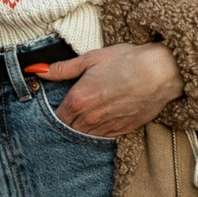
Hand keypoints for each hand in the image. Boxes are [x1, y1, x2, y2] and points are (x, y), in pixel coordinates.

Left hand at [33, 42, 182, 137]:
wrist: (160, 72)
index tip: (52, 110)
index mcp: (78, 100)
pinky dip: (97, 132)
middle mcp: (89, 118)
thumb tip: (37, 70)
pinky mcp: (122, 131)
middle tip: (66, 116)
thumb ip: (63, 68)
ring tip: (83, 119)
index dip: (52, 115)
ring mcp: (106, 127)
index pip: (55, 118)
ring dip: (80, 130)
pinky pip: (102, 138)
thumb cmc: (127, 61)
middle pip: (68, 130)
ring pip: (84, 137)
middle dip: (65, 124)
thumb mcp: (92, 58)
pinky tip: (100, 122)